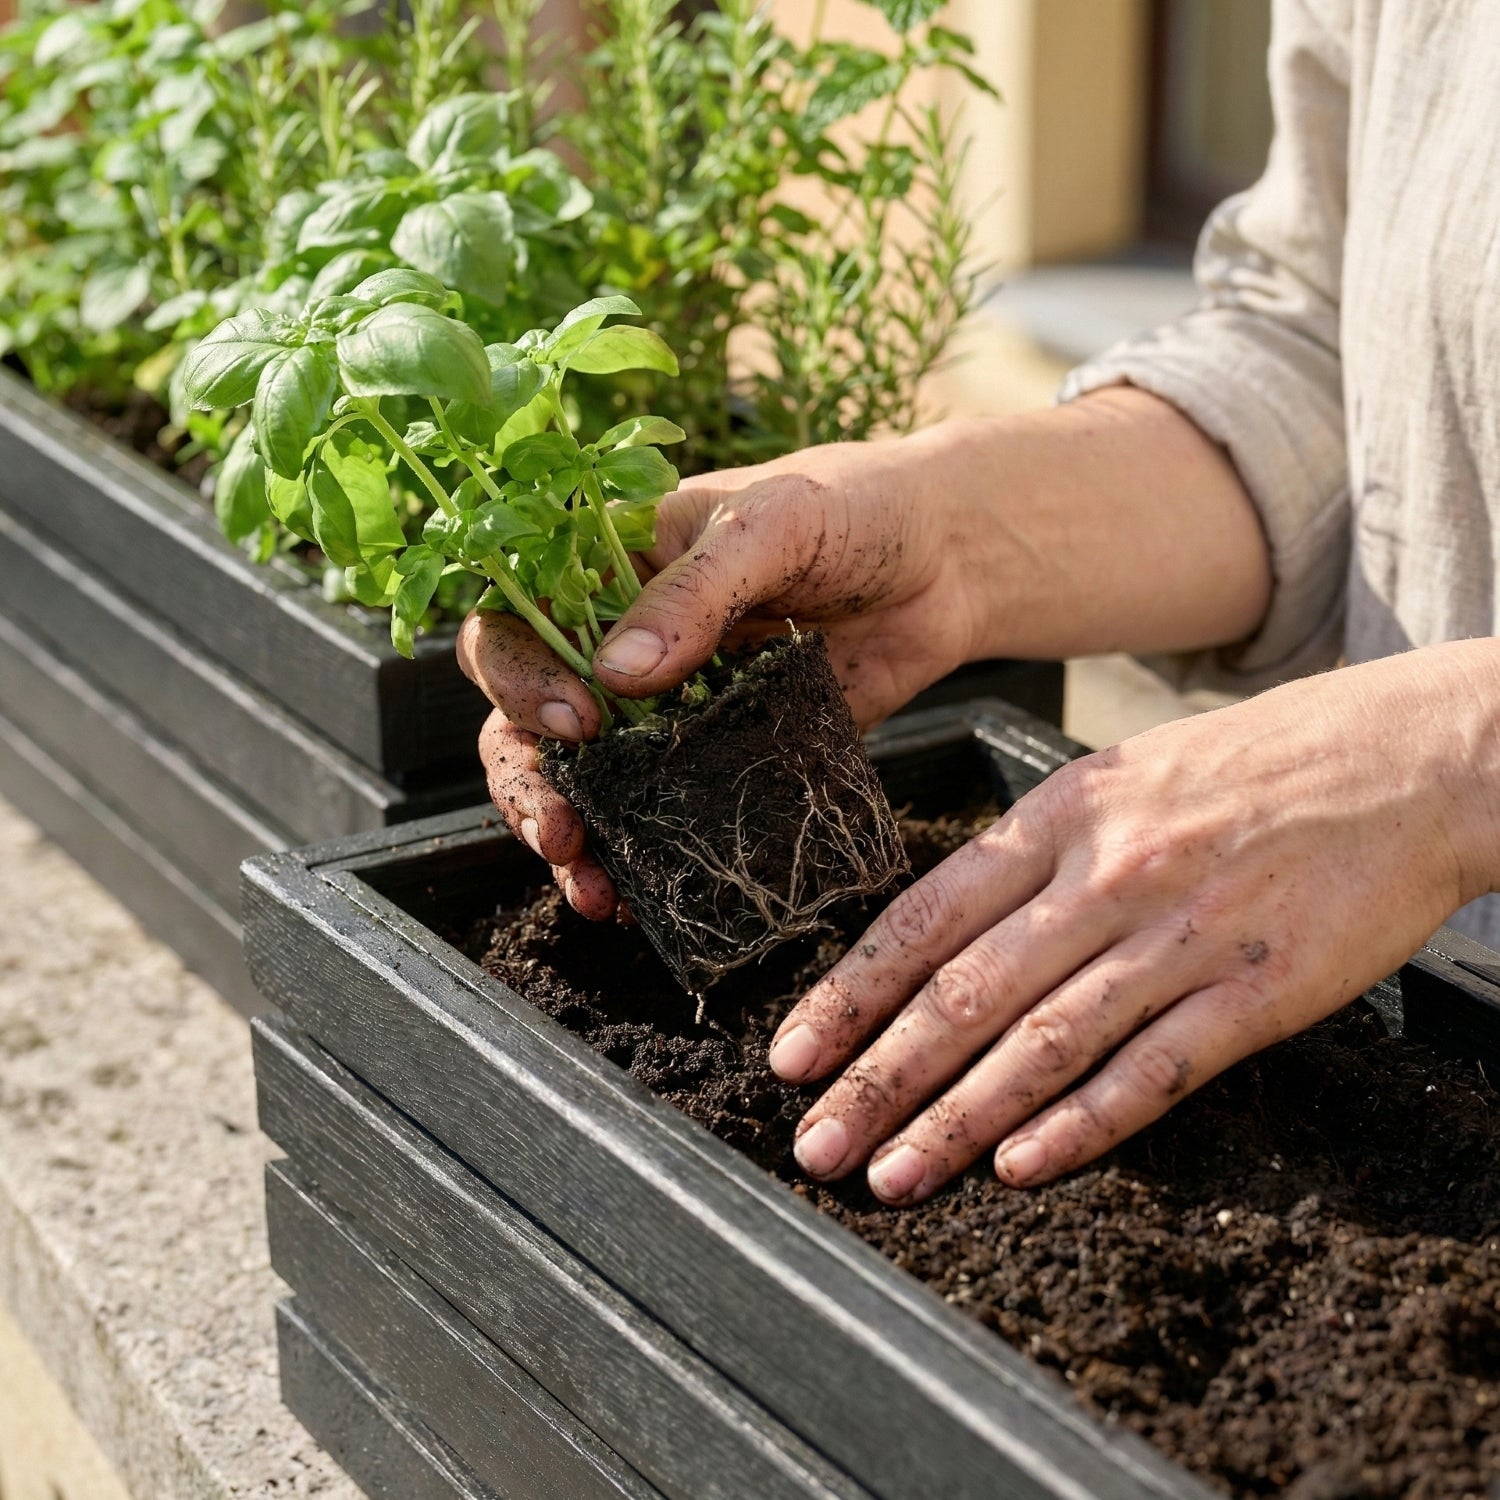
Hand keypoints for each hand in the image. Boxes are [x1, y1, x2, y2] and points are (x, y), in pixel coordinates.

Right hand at [458, 429, 991, 915]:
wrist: (946, 564)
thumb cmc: (853, 509)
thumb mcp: (773, 522)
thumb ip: (697, 591)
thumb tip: (618, 673)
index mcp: (606, 571)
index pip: (514, 624)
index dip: (520, 677)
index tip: (579, 718)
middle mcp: (620, 644)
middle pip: (526, 719)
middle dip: (528, 780)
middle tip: (560, 829)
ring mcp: (667, 709)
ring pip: (584, 778)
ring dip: (571, 835)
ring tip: (590, 886)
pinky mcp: (721, 759)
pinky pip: (663, 812)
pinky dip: (640, 858)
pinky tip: (638, 897)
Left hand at [767, 642, 1499, 1199]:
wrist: (1405, 756)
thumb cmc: (1249, 770)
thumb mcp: (1118, 780)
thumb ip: (1031, 855)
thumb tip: (940, 933)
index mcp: (1059, 817)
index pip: (924, 918)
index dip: (850, 994)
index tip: (793, 1057)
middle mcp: (1105, 875)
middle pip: (964, 992)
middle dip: (877, 1078)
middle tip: (815, 1146)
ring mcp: (1181, 933)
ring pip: (1042, 1041)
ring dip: (956, 1118)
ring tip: (891, 1175)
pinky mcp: (1258, 989)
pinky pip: (1154, 1068)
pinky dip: (1081, 1123)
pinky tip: (1020, 1166)